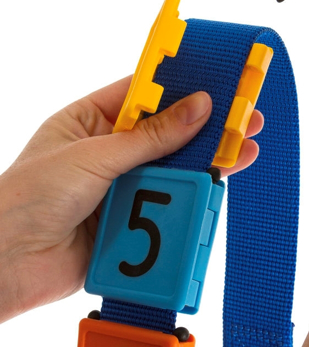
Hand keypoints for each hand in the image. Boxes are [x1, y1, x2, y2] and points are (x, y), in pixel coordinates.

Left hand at [0, 76, 262, 322]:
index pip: (144, 94)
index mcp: (91, 120)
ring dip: (206, 162)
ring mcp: (123, 186)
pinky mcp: (133, 220)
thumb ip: (152, 136)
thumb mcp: (95, 155)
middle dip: (206, 128)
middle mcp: (110, 151)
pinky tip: (217, 186)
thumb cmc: (28, 197)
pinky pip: (169, 204)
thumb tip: (198, 106)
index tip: (217, 80)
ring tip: (244, 150)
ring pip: (173, 169)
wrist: (6, 266)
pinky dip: (192, 198)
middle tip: (246, 118)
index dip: (181, 86)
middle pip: (168, 133)